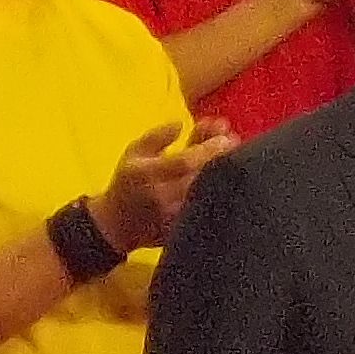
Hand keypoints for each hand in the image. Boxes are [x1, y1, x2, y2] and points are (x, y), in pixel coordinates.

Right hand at [90, 118, 236, 252]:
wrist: (118, 224)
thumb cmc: (128, 182)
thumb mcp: (134, 153)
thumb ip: (157, 136)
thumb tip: (181, 123)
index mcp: (147, 174)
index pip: (184, 161)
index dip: (208, 148)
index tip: (226, 136)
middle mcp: (162, 196)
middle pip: (202, 177)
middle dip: (223, 158)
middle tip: (236, 143)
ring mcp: (174, 216)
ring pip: (209, 195)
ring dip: (225, 175)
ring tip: (235, 158)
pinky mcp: (184, 230)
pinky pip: (209, 211)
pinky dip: (221, 194)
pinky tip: (229, 182)